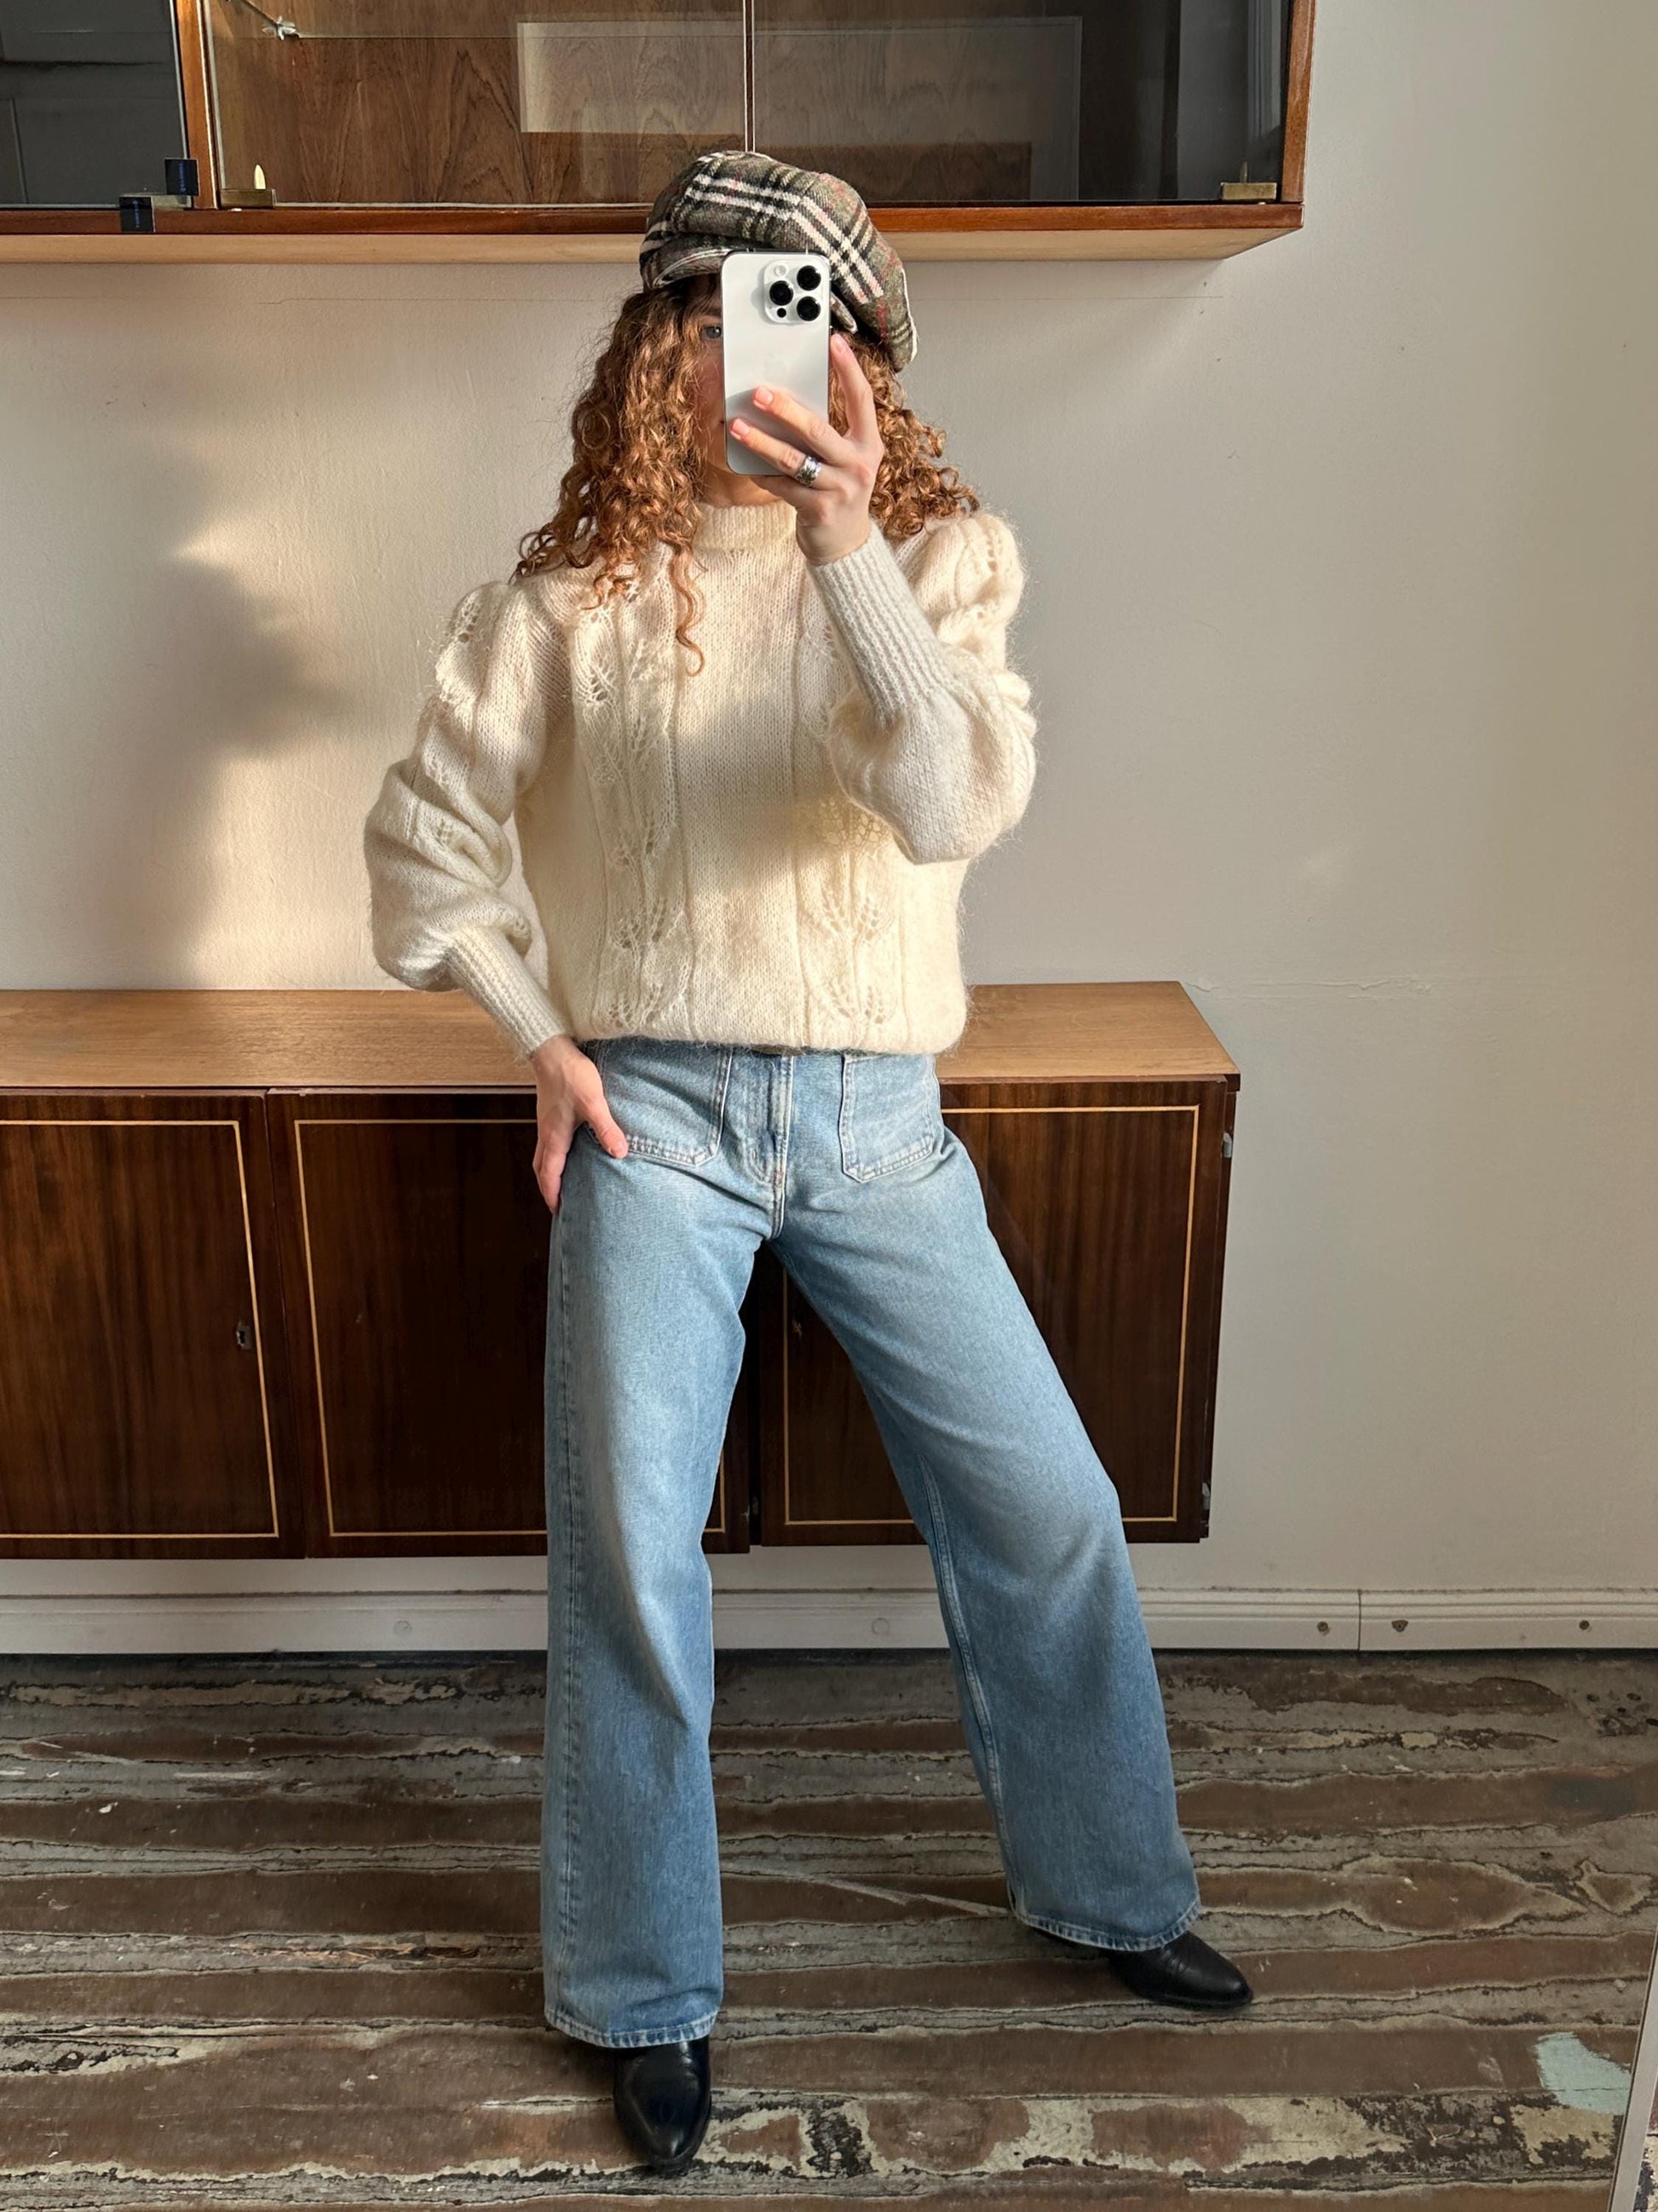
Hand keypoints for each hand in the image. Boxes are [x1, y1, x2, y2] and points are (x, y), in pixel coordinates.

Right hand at [528, 1034, 628, 1212]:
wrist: (552, 1050)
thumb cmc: (571, 1075)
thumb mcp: (594, 1102)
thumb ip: (606, 1128)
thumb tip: (620, 1153)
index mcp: (555, 1137)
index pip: (549, 1174)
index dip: (552, 1194)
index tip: (559, 1212)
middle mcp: (547, 1133)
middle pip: (541, 1169)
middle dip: (548, 1188)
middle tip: (559, 1203)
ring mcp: (546, 1123)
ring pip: (543, 1155)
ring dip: (549, 1172)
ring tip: (563, 1183)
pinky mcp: (550, 1113)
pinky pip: (548, 1142)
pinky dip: (554, 1155)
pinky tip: (569, 1152)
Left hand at [728, 330, 883, 566]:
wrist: (844, 545)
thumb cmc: (839, 491)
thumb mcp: (845, 459)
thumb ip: (827, 433)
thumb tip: (787, 399)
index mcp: (869, 444)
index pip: (862, 399)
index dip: (849, 368)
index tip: (834, 340)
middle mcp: (859, 464)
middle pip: (818, 429)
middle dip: (785, 409)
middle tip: (759, 392)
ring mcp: (840, 489)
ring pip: (794, 460)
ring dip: (762, 441)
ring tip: (738, 426)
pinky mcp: (819, 510)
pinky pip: (783, 486)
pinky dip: (762, 474)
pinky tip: (745, 463)